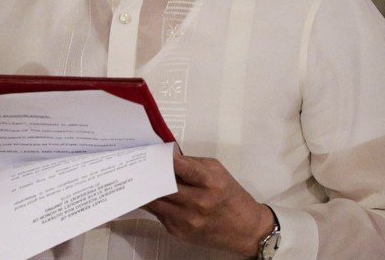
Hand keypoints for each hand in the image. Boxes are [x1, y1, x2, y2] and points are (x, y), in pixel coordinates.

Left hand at [143, 154, 275, 256]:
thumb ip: (192, 164)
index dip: (166, 160)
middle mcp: (199, 203)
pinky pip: (159, 215)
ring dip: (144, 191)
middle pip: (163, 186)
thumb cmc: (232, 198)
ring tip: (136, 180)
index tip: (153, 152)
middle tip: (136, 166)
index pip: (183, 168)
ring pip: (155, 203)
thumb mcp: (218, 173)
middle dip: (148, 175)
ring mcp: (188, 220)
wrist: (248, 231)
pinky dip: (153, 205)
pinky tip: (148, 196)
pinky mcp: (180, 232)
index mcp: (211, 184)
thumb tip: (168, 157)